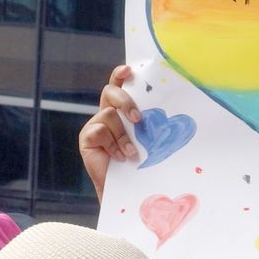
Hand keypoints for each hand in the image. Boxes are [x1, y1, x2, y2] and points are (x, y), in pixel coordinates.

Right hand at [78, 63, 140, 201]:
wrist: (125, 189)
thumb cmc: (139, 165)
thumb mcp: (146, 141)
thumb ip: (149, 126)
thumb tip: (172, 117)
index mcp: (120, 111)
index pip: (118, 85)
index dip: (120, 75)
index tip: (129, 70)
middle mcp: (106, 114)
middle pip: (110, 92)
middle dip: (125, 101)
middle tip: (137, 119)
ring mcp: (94, 125)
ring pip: (109, 115)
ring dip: (123, 136)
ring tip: (131, 153)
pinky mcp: (86, 137)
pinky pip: (99, 131)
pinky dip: (112, 145)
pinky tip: (118, 157)